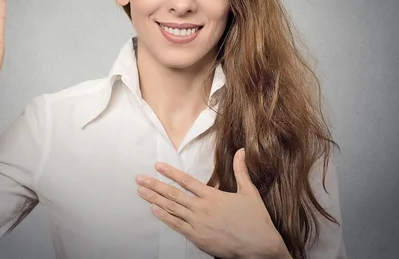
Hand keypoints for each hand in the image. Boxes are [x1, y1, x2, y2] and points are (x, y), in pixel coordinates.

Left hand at [135, 148, 290, 258]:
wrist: (260, 246)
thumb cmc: (256, 220)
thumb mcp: (249, 192)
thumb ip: (241, 171)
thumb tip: (240, 151)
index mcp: (213, 196)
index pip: (186, 181)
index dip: (170, 172)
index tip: (157, 166)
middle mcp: (202, 209)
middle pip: (173, 195)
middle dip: (154, 186)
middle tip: (139, 179)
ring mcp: (198, 224)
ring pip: (172, 210)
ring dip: (154, 200)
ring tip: (141, 193)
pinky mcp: (198, 238)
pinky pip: (177, 226)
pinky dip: (165, 218)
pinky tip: (155, 211)